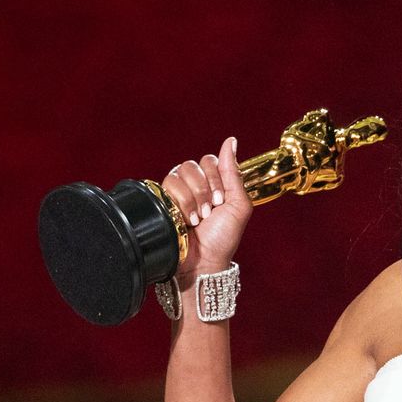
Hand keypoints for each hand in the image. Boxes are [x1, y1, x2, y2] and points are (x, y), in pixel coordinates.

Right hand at [161, 137, 251, 280]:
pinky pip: (167, 184)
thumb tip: (231, 140)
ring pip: (180, 173)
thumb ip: (233, 172)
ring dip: (192, 198)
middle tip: (209, 211)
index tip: (220, 201)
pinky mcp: (162, 199)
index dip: (216, 179)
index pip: (211, 161)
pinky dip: (180, 202)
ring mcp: (177, 191)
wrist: (203, 261)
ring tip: (197, 218)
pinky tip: (185, 219)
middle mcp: (195, 184)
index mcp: (215, 182)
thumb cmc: (223, 237)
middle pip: (194, 164)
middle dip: (204, 190)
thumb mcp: (238, 205)